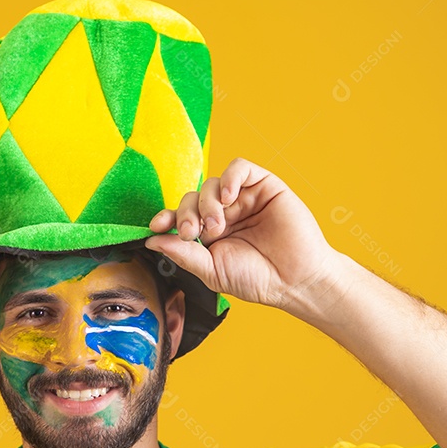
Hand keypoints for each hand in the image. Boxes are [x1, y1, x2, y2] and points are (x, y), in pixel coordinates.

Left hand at [144, 158, 344, 315]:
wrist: (295, 280)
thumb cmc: (257, 279)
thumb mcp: (211, 271)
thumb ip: (183, 254)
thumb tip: (151, 241)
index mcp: (209, 234)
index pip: (180, 217)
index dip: (166, 217)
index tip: (158, 226)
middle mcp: (224, 213)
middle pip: (191, 197)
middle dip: (186, 214)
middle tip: (195, 233)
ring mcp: (243, 198)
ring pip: (211, 183)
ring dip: (207, 203)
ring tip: (218, 225)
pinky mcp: (264, 186)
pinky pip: (239, 168)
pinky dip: (229, 178)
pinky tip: (227, 197)